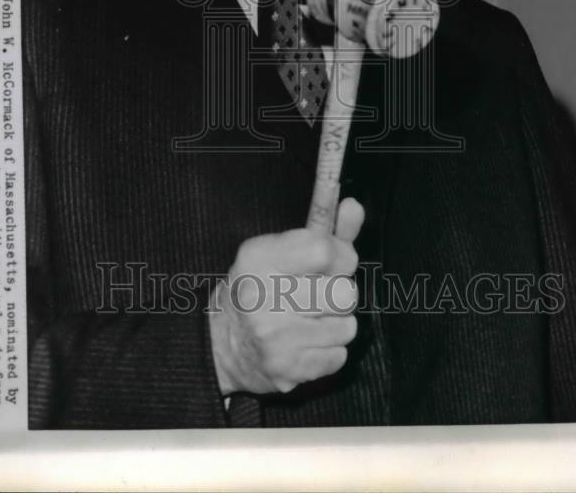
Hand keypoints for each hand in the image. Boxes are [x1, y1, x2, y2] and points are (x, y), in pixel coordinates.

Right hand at [208, 197, 364, 395]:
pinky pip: (339, 357)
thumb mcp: (280, 251)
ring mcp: (273, 337)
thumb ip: (323, 230)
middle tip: (319, 294)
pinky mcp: (285, 369)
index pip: (324, 251)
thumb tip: (354, 205)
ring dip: (336, 323)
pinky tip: (306, 343)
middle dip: (339, 293)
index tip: (335, 261)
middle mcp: (262, 297)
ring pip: (347, 327)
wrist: (221, 343)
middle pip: (344, 293)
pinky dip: (329, 351)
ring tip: (311, 320)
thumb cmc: (258, 288)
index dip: (341, 255)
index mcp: (259, 258)